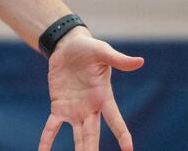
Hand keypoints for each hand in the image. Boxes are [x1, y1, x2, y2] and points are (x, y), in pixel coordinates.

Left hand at [38, 28, 143, 150]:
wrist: (68, 46)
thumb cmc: (89, 49)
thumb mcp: (103, 52)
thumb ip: (119, 60)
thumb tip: (140, 61)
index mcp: (103, 97)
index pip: (115, 119)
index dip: (122, 134)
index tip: (128, 149)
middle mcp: (90, 108)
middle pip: (93, 133)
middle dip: (92, 148)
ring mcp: (74, 110)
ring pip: (77, 135)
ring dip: (78, 149)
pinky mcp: (59, 106)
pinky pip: (52, 126)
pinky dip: (47, 138)